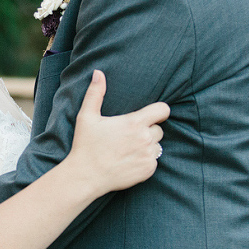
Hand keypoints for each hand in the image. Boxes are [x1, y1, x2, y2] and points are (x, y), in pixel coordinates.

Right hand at [69, 69, 169, 194]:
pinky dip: (145, 161)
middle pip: (159, 129)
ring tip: (129, 149)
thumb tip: (98, 73)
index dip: (159, 112)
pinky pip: (154, 161)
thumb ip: (95, 93)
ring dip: (148, 146)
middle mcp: (145, 138)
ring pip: (158, 146)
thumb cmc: (86, 145)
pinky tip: (129, 161)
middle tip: (129, 136)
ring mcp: (148, 155)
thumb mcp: (87, 116)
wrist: (86, 176)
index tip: (152, 115)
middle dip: (148, 131)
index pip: (163, 110)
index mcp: (135, 123)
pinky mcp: (148, 170)